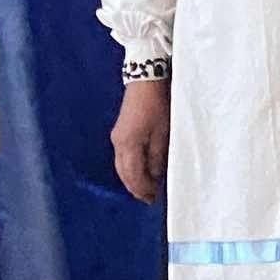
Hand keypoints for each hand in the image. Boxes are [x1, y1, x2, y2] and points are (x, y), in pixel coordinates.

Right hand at [111, 79, 170, 202]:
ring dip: (132, 178)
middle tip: (149, 198)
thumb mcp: (163, 134)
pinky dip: (130, 168)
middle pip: (124, 174)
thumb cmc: (157, 106)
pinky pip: (123, 157)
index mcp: (128, 146)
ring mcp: (117, 137)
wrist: (146, 80)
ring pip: (121, 166)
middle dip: (136, 187)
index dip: (143, 190)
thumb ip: (157, 158)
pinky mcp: (120, 132)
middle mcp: (118, 144)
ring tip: (146, 187)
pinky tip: (140, 170)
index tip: (153, 200)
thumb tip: (155, 177)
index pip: (133, 176)